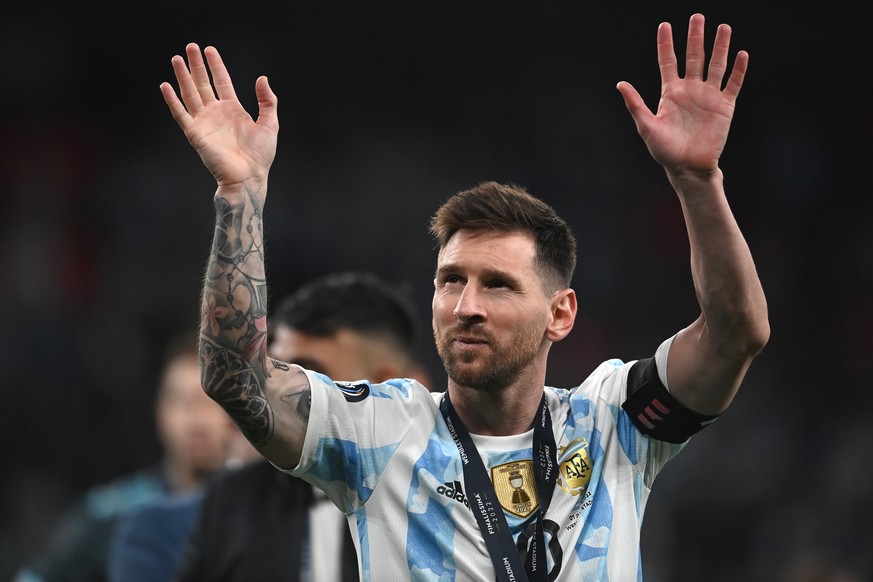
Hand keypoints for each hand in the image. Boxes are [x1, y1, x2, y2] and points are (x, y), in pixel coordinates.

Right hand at [160, 44, 278, 188]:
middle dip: (196, 65)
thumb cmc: (260, 156)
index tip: (209, 49)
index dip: (215, 66)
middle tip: (190, 46)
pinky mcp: (195, 134)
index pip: (221, 82)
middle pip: (203, 84)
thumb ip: (267, 100)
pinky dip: (172, 101)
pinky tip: (165, 85)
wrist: (249, 177)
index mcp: (233, 110)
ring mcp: (204, 122)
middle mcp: (216, 114)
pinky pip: (180, 114)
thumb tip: (262, 78)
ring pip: (190, 94)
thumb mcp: (270, 124)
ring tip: (176, 59)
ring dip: (183, 77)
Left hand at [616, 13, 746, 179]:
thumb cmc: (664, 150)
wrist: (687, 168)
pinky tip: (741, 54)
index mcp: (671, 93)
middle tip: (697, 16)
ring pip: (716, 65)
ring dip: (720, 47)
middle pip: (693, 57)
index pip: (668, 62)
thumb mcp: (646, 126)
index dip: (666, 44)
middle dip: (695, 37)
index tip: (664, 25)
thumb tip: (620, 84)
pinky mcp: (724, 106)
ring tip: (723, 27)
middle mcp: (690, 90)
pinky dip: (737, 70)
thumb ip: (635, 104)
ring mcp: (708, 97)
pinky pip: (732, 84)